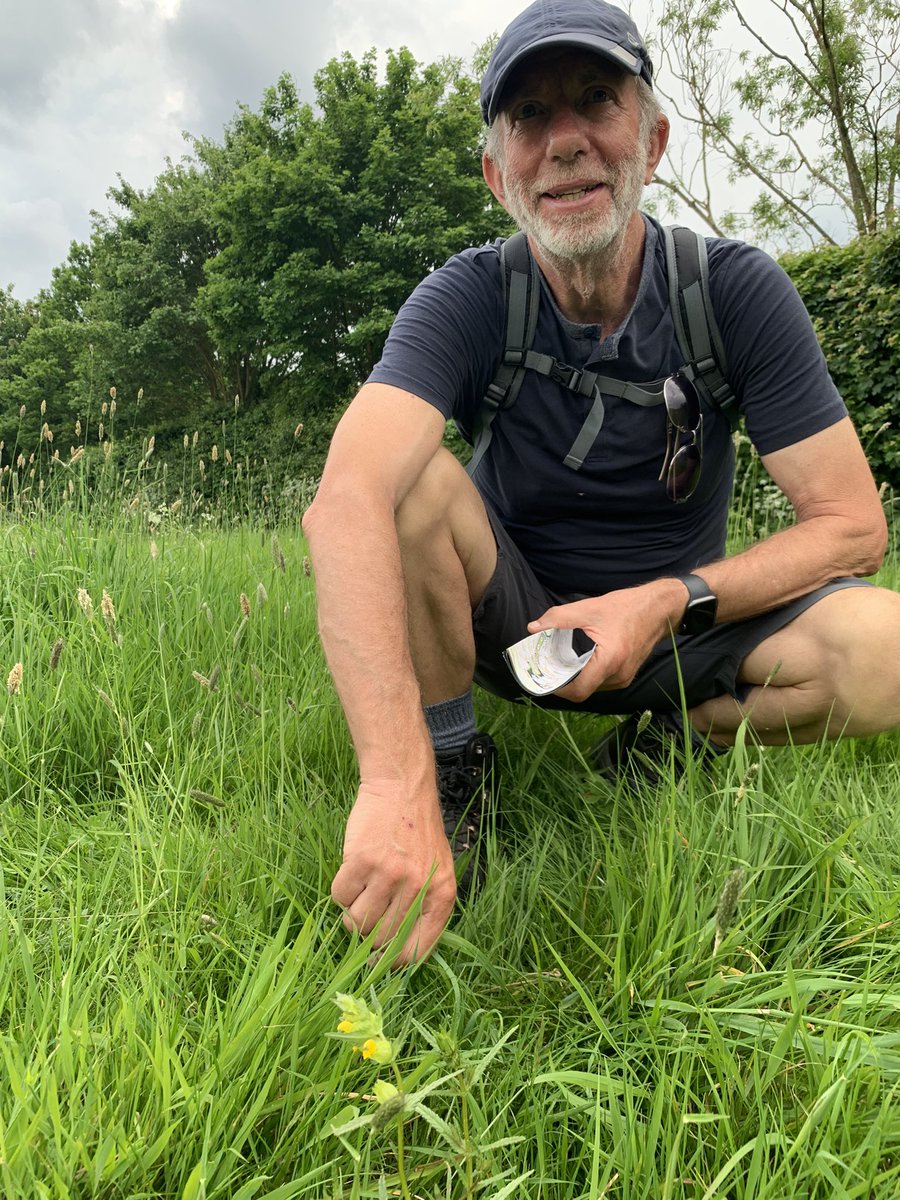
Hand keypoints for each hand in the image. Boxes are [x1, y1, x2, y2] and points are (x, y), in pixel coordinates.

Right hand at [331, 779, 457, 965]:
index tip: (378, 959)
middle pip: (381, 939)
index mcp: (442, 896)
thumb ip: (425, 909)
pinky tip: (353, 870)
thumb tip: (397, 955)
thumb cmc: (418, 832)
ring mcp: (389, 874)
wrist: (402, 787)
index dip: (393, 962)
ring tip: (361, 889)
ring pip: (357, 922)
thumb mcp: (438, 871)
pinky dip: (341, 890)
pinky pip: (340, 896)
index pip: (416, 952)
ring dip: (352, 912)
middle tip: (366, 912)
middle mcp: (418, 888)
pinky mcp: (362, 860)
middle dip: (368, 933)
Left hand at [527, 580, 683, 701]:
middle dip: (563, 681)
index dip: (558, 689)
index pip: (579, 691)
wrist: (659, 609)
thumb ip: (558, 618)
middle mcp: (619, 675)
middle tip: (546, 667)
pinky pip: (601, 682)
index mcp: (610, 661)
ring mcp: (624, 677)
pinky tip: (578, 660)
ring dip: (575, 679)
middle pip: (583, 691)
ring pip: (592, 688)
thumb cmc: (627, 607)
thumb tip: (533, 628)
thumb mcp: (589, 608)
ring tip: (560, 662)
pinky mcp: (626, 675)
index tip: (543, 677)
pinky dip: (587, 675)